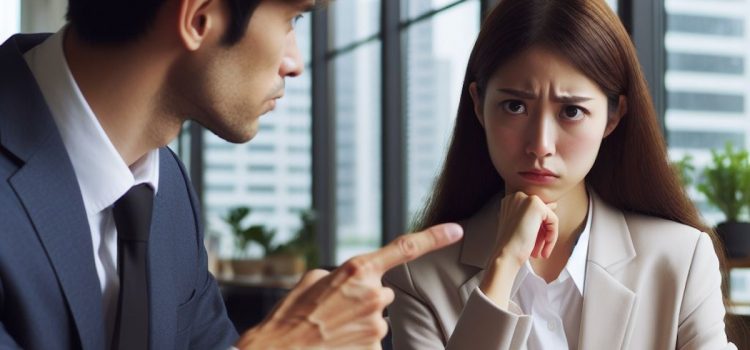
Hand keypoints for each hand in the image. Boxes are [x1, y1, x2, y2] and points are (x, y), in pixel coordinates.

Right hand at [235, 223, 463, 348]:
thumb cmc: (291, 315)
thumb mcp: (313, 280)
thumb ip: (342, 274)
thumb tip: (356, 282)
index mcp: (358, 270)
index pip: (406, 249)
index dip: (435, 237)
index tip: (457, 230)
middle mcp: (373, 295)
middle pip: (383, 293)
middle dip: (364, 300)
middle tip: (335, 310)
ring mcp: (376, 326)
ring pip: (377, 320)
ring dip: (359, 323)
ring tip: (330, 329)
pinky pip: (372, 342)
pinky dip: (356, 342)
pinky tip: (336, 343)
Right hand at [479, 192, 557, 308]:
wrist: (506, 255)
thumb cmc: (511, 246)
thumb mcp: (523, 227)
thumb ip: (536, 214)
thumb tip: (553, 205)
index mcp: (511, 201)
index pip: (534, 213)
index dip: (537, 230)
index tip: (535, 244)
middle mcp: (517, 196)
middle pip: (542, 214)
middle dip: (541, 233)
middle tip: (537, 249)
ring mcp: (525, 199)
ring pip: (548, 218)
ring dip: (546, 237)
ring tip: (539, 252)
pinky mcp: (536, 205)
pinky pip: (553, 221)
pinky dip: (551, 236)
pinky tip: (543, 248)